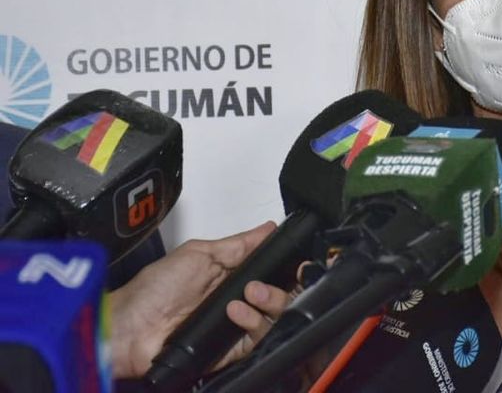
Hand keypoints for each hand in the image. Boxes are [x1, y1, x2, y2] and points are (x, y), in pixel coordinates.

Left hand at [107, 221, 293, 378]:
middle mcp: (238, 300)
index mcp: (232, 276)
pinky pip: (259, 339)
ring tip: (246, 296)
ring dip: (268, 303)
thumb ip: (237, 244)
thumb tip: (267, 229)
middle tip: (260, 282)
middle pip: (281, 296)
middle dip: (280, 287)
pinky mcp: (233, 349)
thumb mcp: (198, 254)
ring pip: (276, 317)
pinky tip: (235, 313)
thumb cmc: (153, 291)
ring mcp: (237, 326)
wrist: (130, 329)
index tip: (295, 262)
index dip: (288, 269)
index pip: (272, 272)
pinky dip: (254, 324)